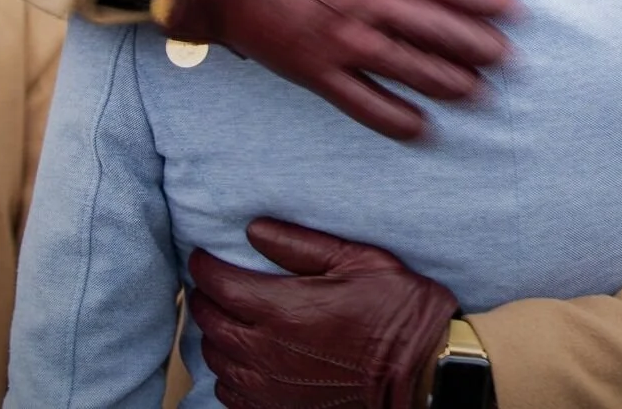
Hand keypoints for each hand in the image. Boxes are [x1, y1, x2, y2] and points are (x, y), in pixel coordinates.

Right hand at [165, 0, 517, 138]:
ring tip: (481, 96)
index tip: (516, 15)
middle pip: (437, 33)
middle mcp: (368, 4)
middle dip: (479, 49)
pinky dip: (396, 119)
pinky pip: (363, 103)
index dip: (485, 2)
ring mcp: (341, 41)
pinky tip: (423, 129)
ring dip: (450, 86)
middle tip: (510, 63)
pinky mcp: (315, 72)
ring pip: (409, 71)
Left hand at [189, 217, 457, 408]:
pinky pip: (232, 394)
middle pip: (211, 323)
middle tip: (207, 281)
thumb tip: (254, 230)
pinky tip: (239, 359)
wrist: (420, 371)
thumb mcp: (355, 260)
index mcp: (282, 310)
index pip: (220, 285)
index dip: (204, 267)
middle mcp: (267, 352)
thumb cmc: (394, 309)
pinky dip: (226, 373)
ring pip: (216, 360)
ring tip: (222, 316)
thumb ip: (299, 245)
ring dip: (213, 335)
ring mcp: (271, 388)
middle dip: (203, 298)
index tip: (200, 256)